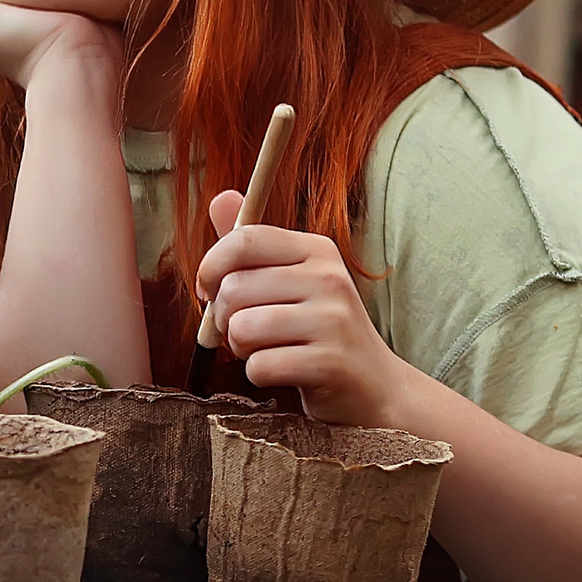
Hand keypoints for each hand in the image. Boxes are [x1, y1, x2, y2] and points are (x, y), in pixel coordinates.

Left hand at [198, 188, 409, 426]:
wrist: (374, 386)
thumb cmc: (319, 329)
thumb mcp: (291, 279)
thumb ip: (251, 245)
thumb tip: (220, 196)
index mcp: (317, 250)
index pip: (244, 240)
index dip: (211, 267)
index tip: (208, 290)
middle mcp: (329, 278)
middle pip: (234, 288)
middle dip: (224, 318)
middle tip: (245, 330)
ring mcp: (333, 320)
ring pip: (242, 329)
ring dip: (241, 349)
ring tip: (266, 349)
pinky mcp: (330, 363)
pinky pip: (260, 367)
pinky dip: (259, 375)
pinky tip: (283, 372)